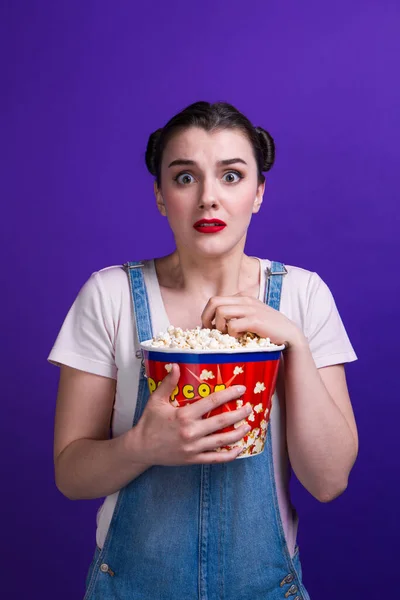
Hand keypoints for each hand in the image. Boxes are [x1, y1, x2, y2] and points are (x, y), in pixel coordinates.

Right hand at [131, 364, 252, 465]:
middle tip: (250, 407)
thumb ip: (168, 383)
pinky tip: (239, 449)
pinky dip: (229, 455)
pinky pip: (215, 458)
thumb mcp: (156, 400)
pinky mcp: (193, 459)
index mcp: (184, 415)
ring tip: (248, 425)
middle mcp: (191, 431)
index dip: (229, 394)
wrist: (141, 448)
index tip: (241, 389)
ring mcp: (193, 447)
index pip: (212, 402)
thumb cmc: (149, 423)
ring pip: (222, 440)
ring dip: (238, 433)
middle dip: (239, 413)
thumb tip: (176, 365)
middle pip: (222, 421)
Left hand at [201, 293, 305, 347]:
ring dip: (219, 326)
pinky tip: (239, 338)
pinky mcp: (255, 320)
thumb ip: (235, 314)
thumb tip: (213, 324)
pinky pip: (233, 324)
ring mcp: (250, 309)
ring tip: (227, 335)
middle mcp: (245, 300)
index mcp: (242, 297)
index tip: (209, 327)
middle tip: (211, 331)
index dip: (207, 315)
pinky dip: (231, 333)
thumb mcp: (250, 315)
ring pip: (221, 312)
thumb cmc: (267, 328)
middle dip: (207, 318)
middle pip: (214, 302)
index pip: (215, 300)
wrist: (288, 334)